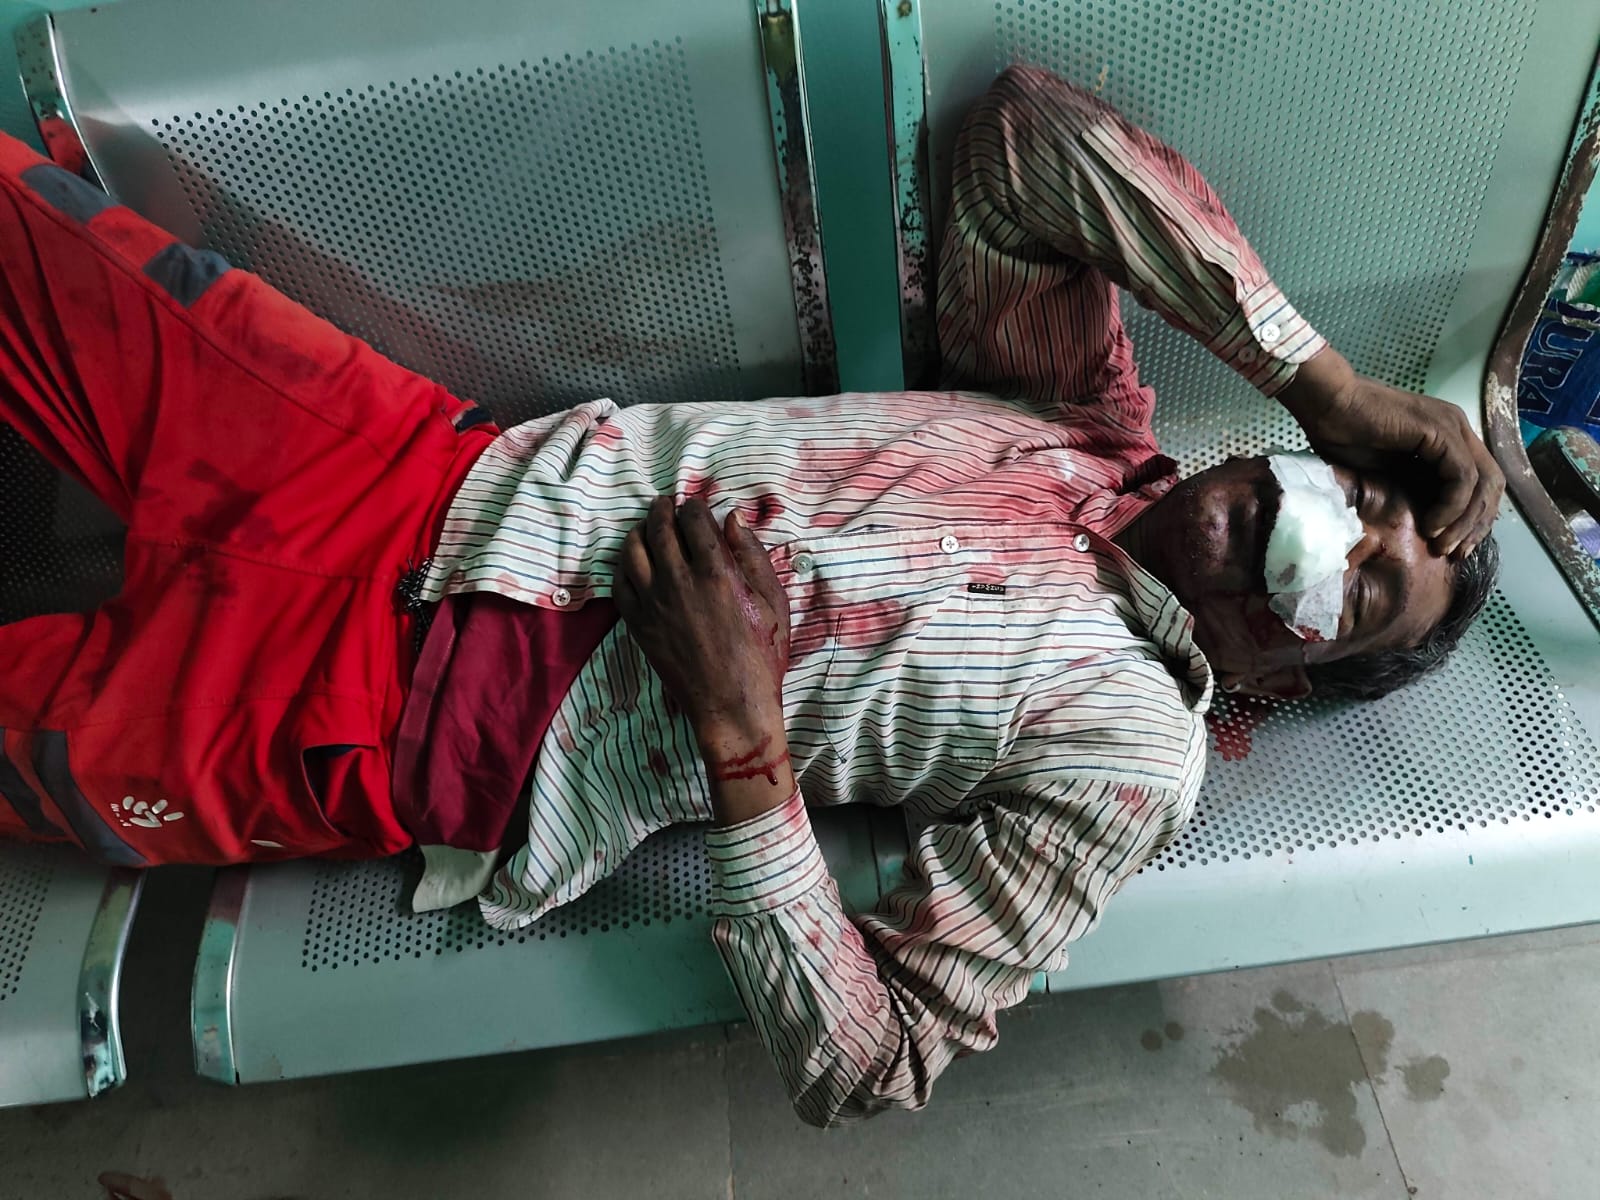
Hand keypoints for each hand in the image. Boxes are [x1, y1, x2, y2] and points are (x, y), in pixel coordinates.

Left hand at [614, 495, 791, 749]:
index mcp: (716, 573)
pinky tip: (633, 559)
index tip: (695, 505)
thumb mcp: (773, 603)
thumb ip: (753, 556)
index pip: (694, 520)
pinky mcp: (638, 624)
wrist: (731, 705)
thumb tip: (733, 518)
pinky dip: (623, 563)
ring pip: (633, 550)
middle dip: (663, 509)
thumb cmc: (761, 656)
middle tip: (666, 503)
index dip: (694, 506)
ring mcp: (653, 604)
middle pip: (660, 527)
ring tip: (648, 525)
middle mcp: (679, 582)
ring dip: (639, 529)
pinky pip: (620, 582)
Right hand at [1279, 348, 1504, 557]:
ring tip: (1442, 545)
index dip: (1474, 518)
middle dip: (1478, 524)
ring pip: (1483, 484)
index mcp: (1447, 437)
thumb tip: (1425, 525)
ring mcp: (1453, 427)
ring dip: (1465, 521)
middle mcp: (1458, 429)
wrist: (1326, 404)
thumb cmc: (1342, 435)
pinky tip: (1432, 524)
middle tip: (1456, 553)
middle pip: (1492, 484)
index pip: (1482, 482)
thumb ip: (1411, 489)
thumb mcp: (1385, 473)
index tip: (1454, 548)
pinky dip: (1451, 507)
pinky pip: (1462, 478)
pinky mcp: (1441, 433)